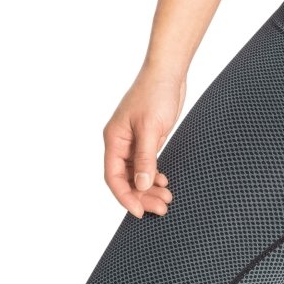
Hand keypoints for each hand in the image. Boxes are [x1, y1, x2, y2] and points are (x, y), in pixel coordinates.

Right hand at [102, 70, 185, 218]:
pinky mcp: (147, 137)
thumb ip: (146, 157)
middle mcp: (120, 142)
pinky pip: (146, 163)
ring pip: (137, 172)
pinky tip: (164, 182)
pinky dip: (154, 174)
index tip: (139, 212)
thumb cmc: (156, 93)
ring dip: (150, 187)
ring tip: (167, 199)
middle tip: (161, 208)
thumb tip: (142, 186)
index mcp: (114, 139)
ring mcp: (134, 140)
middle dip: (142, 195)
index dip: (124, 196)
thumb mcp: (150, 128)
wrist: (169, 71)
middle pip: (127, 178)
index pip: (114, 176)